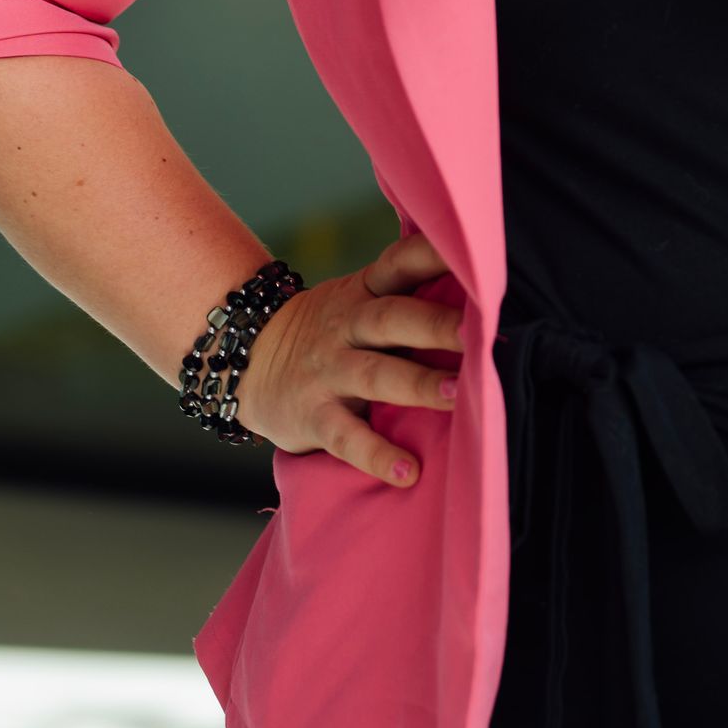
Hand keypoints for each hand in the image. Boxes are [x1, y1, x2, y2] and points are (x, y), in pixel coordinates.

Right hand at [231, 229, 463, 485]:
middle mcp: (346, 326)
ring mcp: (328, 372)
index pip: (398, 263)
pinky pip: (347, 438)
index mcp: (364, 292)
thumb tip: (481, 291)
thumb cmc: (329, 330)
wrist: (246, 361)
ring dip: (418, 384)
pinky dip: (377, 455)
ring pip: (376, 375)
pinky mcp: (313, 416)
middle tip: (480, 331)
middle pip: (392, 319)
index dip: (431, 255)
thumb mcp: (356, 297)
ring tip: (457, 395)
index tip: (473, 255)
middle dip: (435, 324)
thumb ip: (406, 293)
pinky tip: (408, 473)